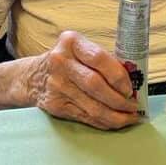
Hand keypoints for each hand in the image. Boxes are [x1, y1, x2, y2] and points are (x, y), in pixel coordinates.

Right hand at [24, 30, 138, 129]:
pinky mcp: (56, 105)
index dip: (118, 75)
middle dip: (118, 99)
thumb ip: (102, 59)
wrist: (32, 76)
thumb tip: (132, 78)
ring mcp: (57, 85)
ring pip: (92, 106)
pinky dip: (103, 122)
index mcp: (71, 42)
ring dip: (115, 115)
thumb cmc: (67, 60)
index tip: (130, 87)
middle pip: (96, 85)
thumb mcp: (80, 49)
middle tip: (133, 104)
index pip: (99, 58)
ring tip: (129, 116)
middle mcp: (61, 62)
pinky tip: (114, 121)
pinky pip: (85, 117)